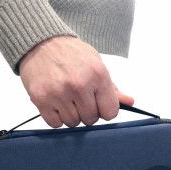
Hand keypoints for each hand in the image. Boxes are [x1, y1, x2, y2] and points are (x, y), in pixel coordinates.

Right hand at [19, 36, 133, 127]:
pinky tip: (55, 103)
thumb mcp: (96, 65)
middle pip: (91, 119)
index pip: (110, 112)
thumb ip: (112, 88)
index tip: (98, 104)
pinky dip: (56, 117)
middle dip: (87, 113)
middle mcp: (79, 85)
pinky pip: (55, 124)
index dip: (104, 111)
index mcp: (97, 75)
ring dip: (71, 115)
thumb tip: (130, 102)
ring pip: (73, 123)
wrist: (41, 43)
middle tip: (79, 99)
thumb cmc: (71, 55)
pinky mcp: (41, 99)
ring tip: (66, 99)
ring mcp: (59, 93)